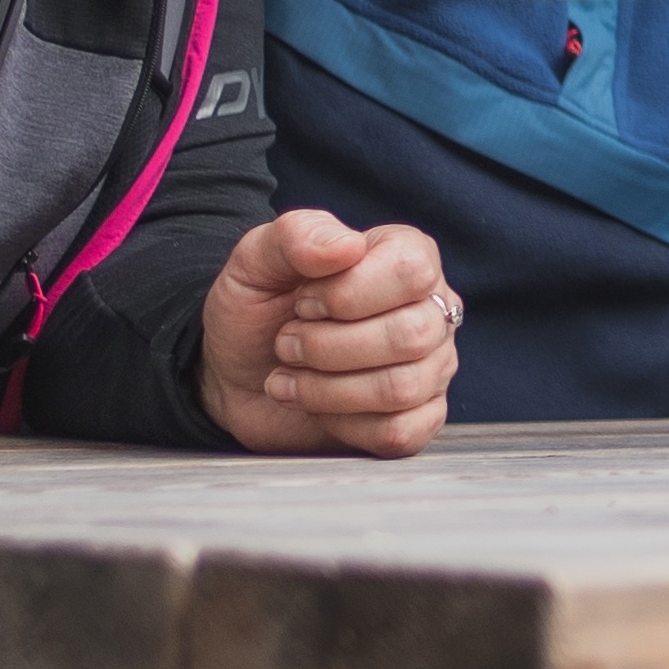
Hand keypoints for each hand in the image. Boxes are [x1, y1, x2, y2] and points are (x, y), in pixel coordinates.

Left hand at [199, 207, 453, 458]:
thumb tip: (347, 245)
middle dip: (326, 347)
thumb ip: (297, 236)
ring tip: (292, 376)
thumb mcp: (256, 262)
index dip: (347, 293)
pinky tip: (318, 408)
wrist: (237, 375)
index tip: (303, 302)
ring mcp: (431, 368)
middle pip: (410, 335)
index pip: (412, 271)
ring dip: (326, 388)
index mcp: (404, 256)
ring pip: (403, 388)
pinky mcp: (418, 419)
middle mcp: (429, 310)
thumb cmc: (256, 312)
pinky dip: (343, 424)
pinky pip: (400, 432)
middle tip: (288, 344)